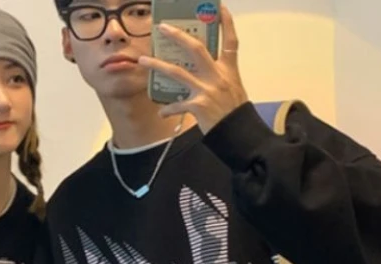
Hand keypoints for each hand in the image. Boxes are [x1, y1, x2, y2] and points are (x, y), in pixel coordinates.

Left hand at [138, 5, 248, 133]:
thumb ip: (218, 77)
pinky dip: (168, 109)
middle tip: (162, 27)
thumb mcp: (233, 88)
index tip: (219, 8)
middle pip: (196, 49)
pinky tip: (161, 112)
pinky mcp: (198, 106)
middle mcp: (217, 76)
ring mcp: (206, 90)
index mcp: (228, 70)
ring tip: (143, 60)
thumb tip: (199, 72)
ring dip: (158, 65)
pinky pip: (177, 105)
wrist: (237, 133)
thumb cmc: (234, 112)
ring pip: (177, 72)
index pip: (230, 41)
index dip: (226, 23)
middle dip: (178, 36)